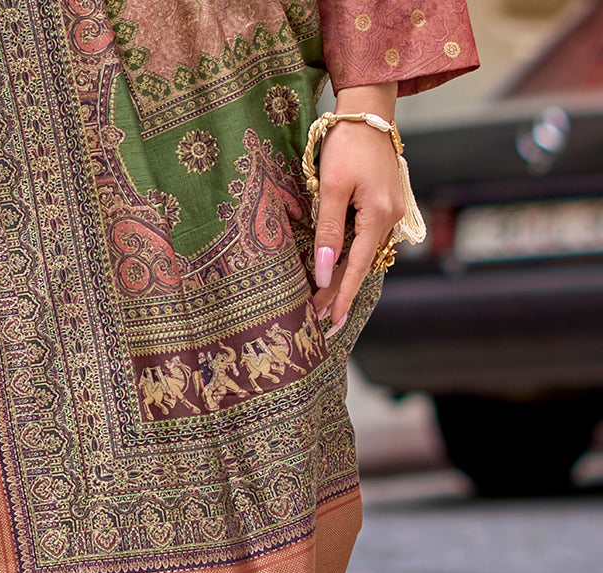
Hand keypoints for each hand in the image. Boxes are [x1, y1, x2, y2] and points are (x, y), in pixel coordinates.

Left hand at [312, 84, 402, 335]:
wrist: (367, 111)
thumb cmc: (347, 144)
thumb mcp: (332, 188)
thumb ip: (329, 232)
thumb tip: (324, 273)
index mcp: (379, 215)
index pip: (358, 266)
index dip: (343, 295)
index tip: (332, 321)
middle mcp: (392, 217)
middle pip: (363, 264)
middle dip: (340, 290)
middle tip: (320, 318)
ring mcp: (392, 211)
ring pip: (366, 253)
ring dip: (345, 275)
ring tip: (324, 300)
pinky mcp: (386, 204)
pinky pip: (368, 239)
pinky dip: (353, 257)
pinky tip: (339, 269)